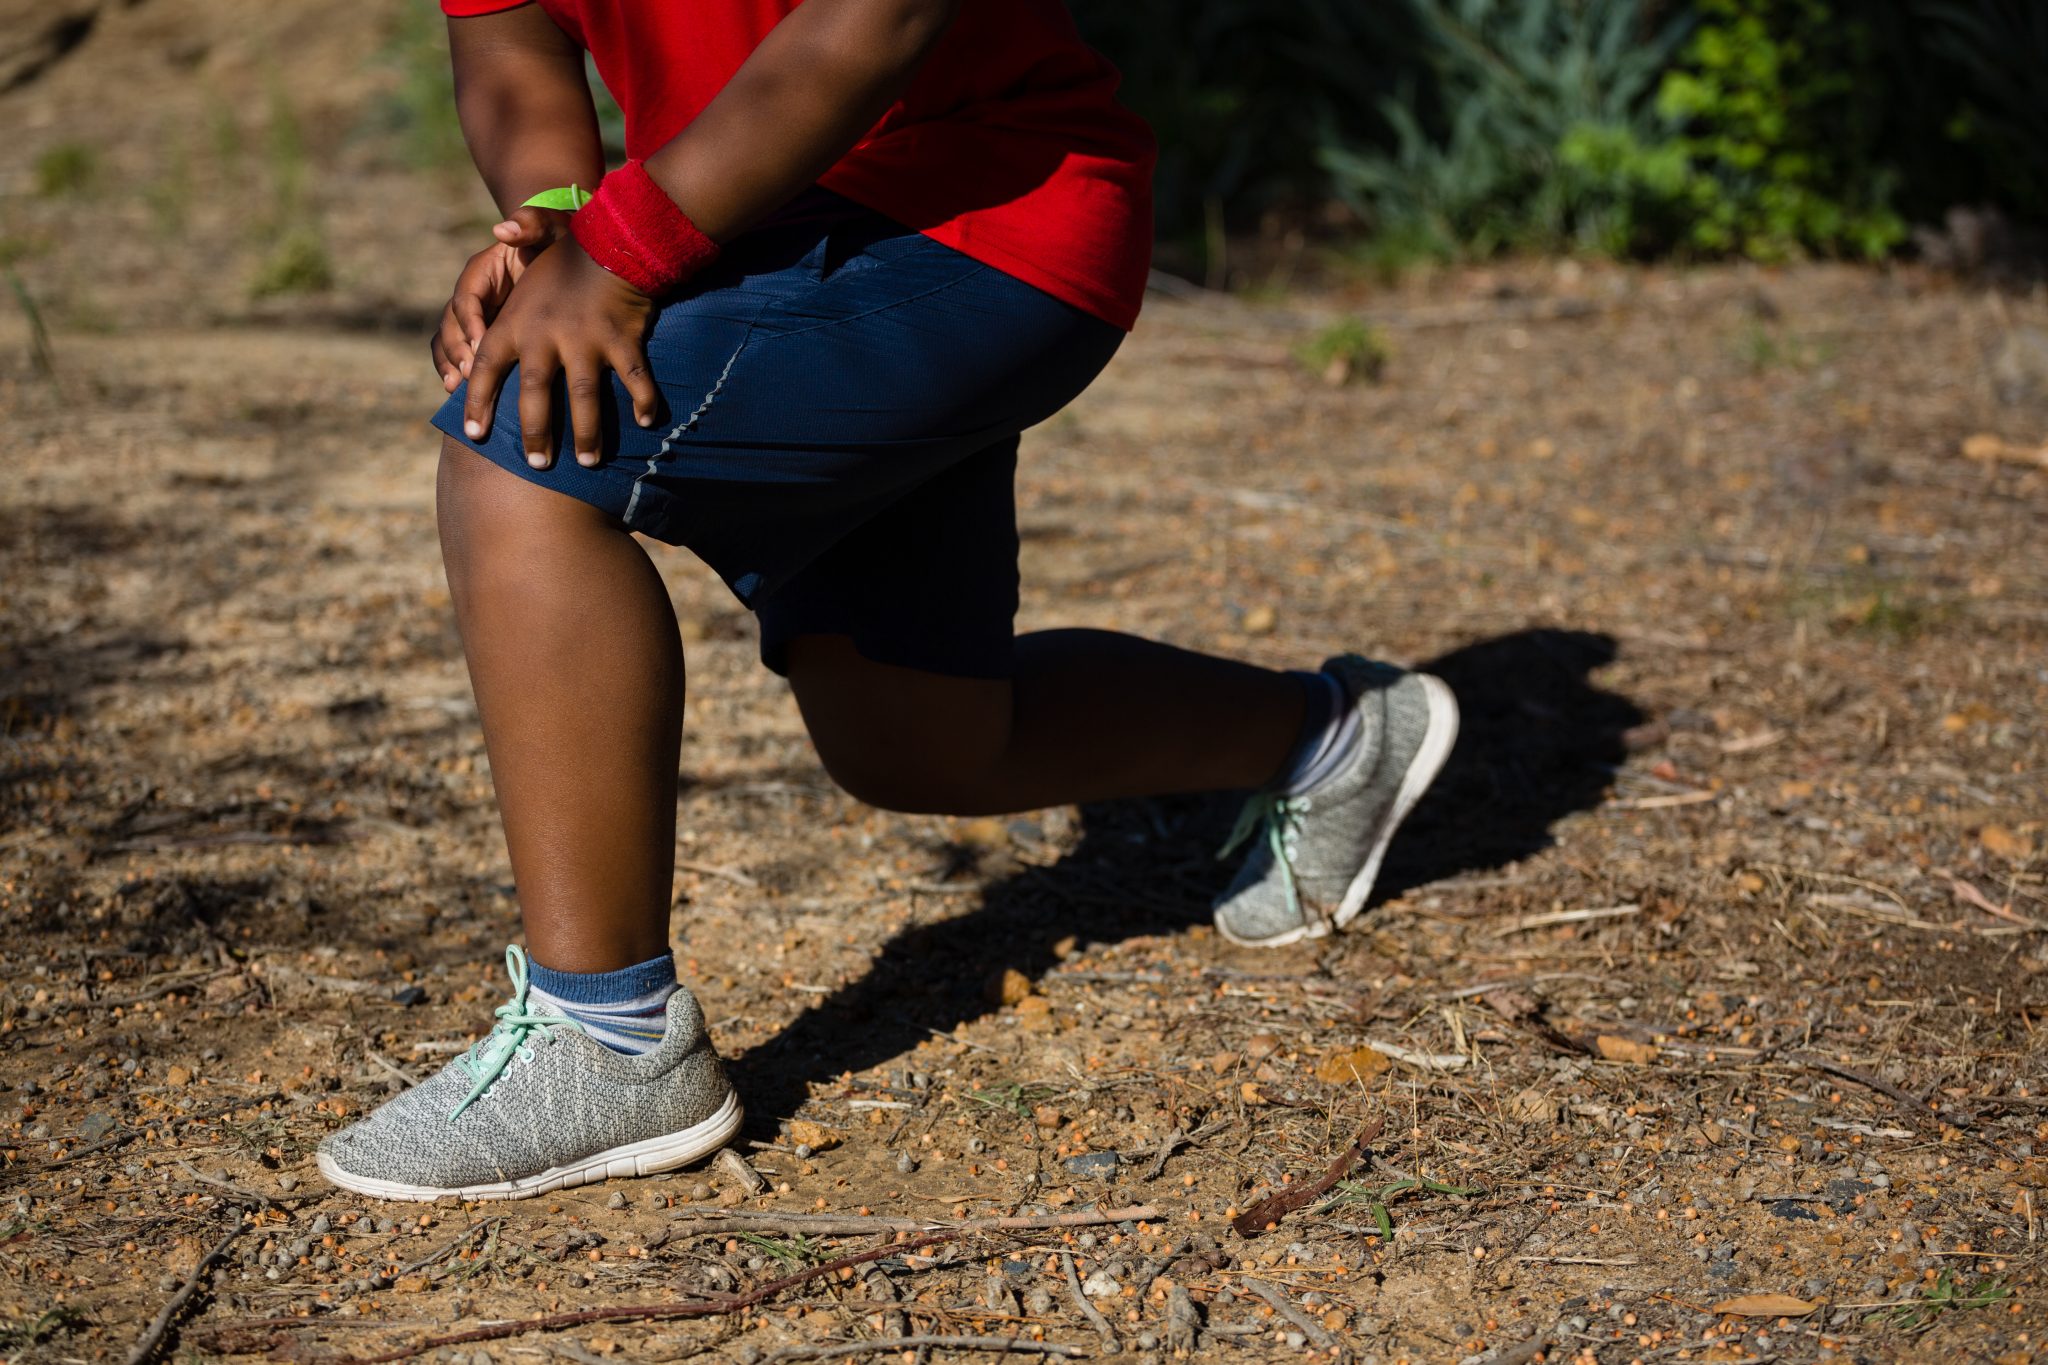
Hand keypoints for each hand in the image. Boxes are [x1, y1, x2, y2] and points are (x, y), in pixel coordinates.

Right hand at [430, 206, 568, 393]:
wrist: (568, 258)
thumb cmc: (562, 242)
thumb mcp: (553, 227)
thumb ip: (531, 223)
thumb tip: (501, 230)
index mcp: (484, 270)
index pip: (467, 297)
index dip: (471, 322)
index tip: (483, 344)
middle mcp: (474, 295)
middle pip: (451, 324)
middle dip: (457, 351)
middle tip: (467, 377)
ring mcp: (478, 318)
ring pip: (449, 343)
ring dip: (450, 367)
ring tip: (457, 392)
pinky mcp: (486, 337)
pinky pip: (463, 358)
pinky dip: (460, 375)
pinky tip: (464, 398)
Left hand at [460, 234, 661, 468]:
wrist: (621, 233)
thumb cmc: (575, 249)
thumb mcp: (538, 244)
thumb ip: (514, 243)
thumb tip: (497, 232)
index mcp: (517, 321)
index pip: (486, 367)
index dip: (477, 402)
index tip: (474, 434)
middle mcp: (546, 335)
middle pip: (534, 394)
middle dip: (536, 433)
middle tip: (538, 465)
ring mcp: (586, 340)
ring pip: (584, 396)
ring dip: (588, 432)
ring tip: (590, 462)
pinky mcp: (622, 339)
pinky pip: (634, 378)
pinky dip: (643, 400)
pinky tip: (647, 422)